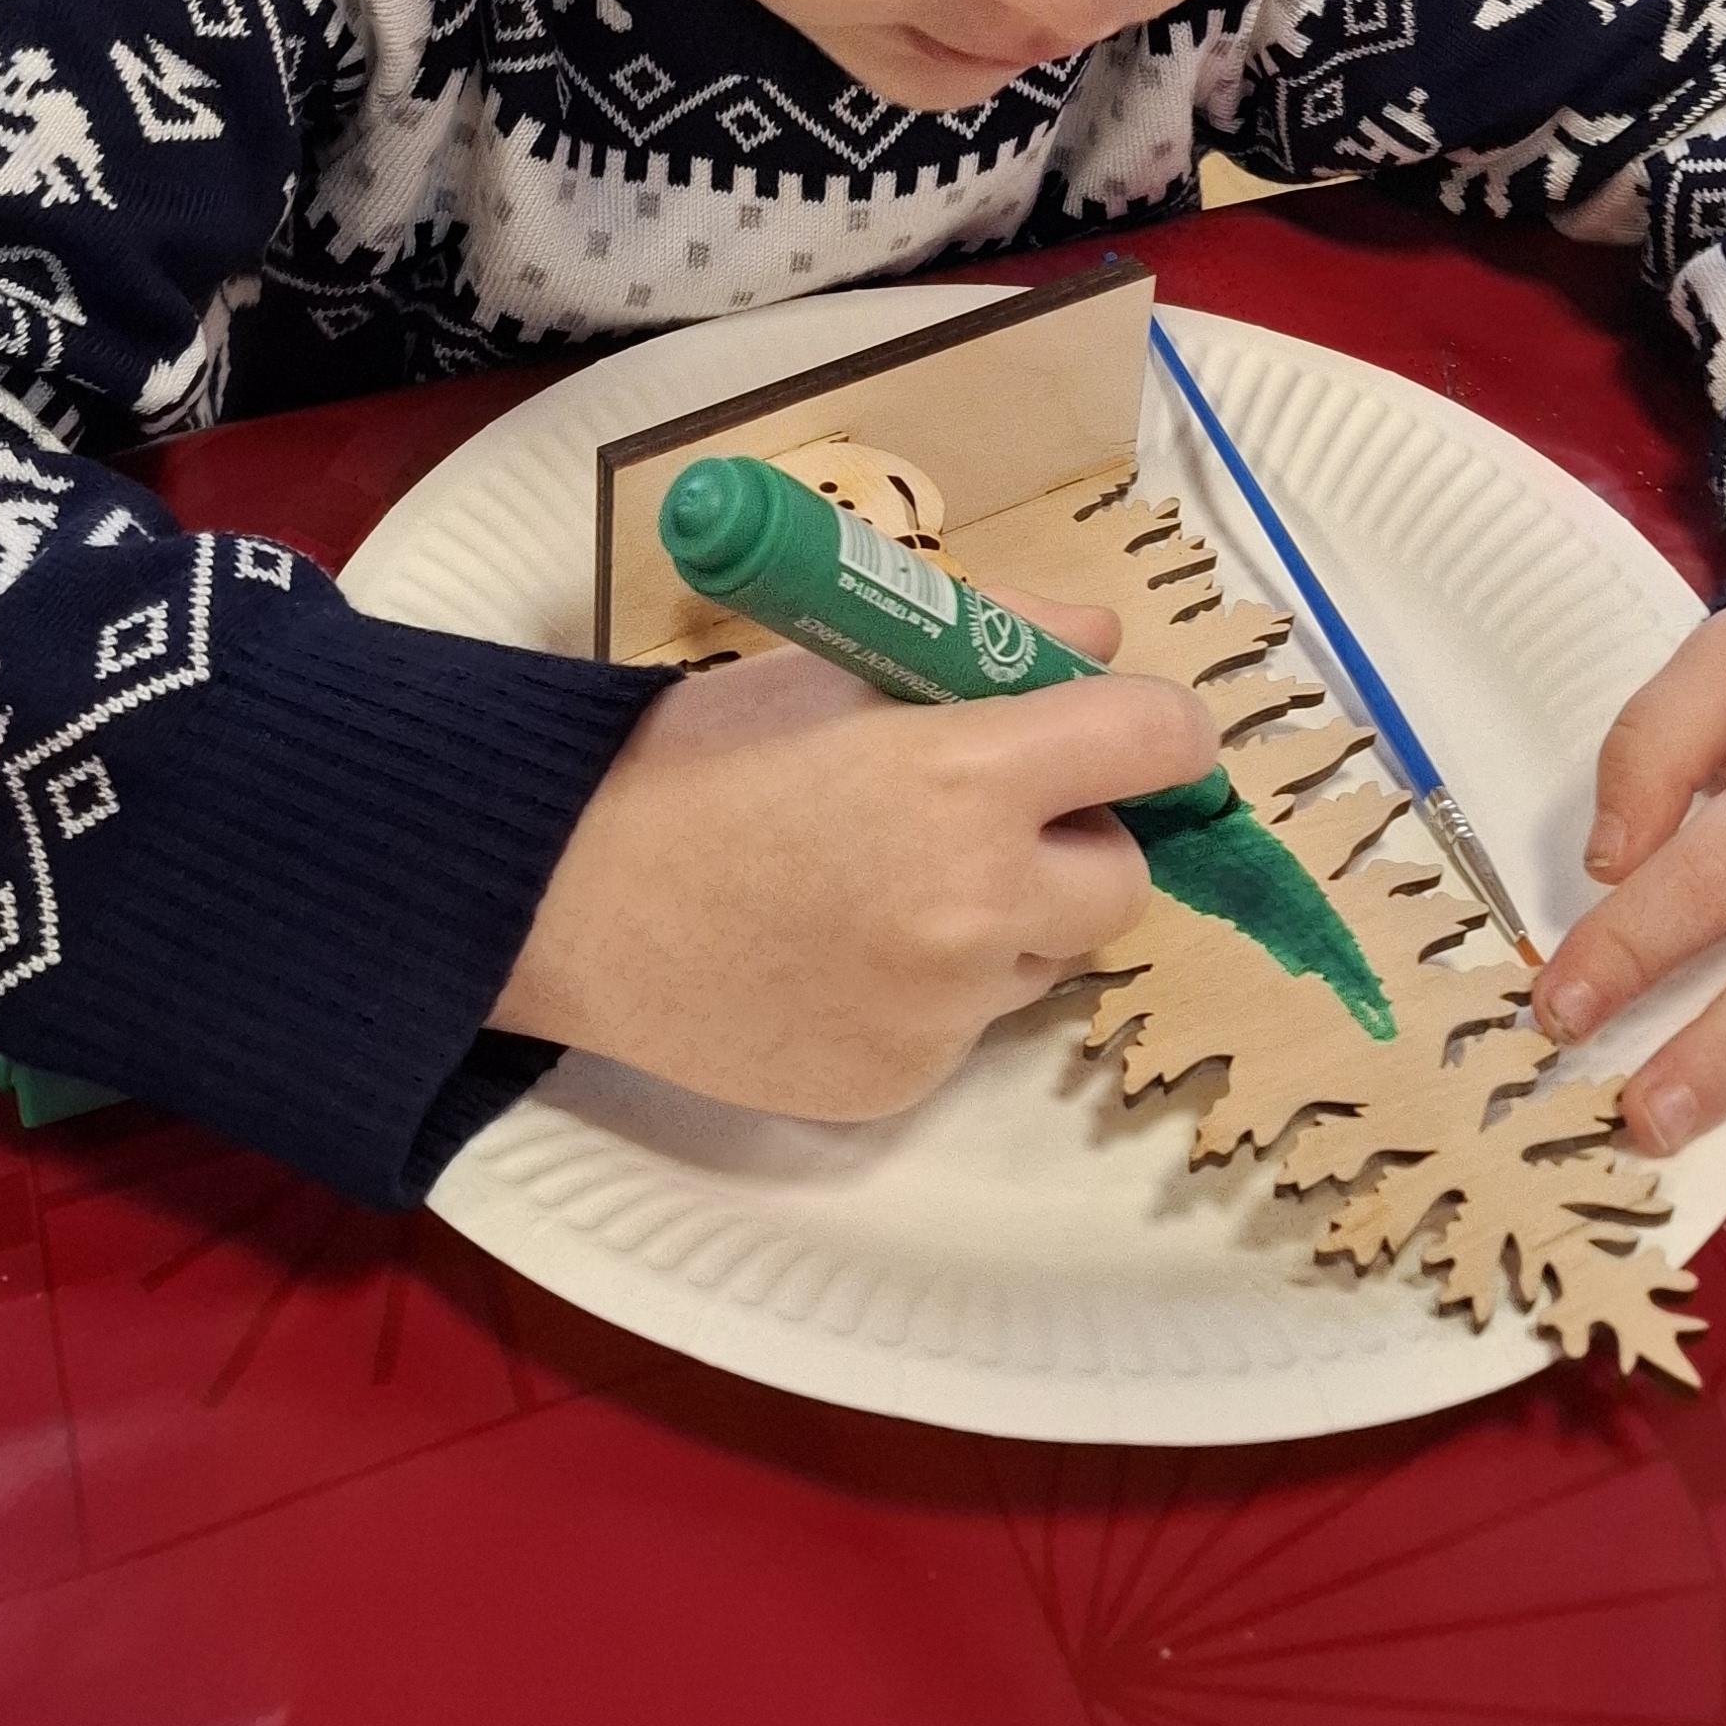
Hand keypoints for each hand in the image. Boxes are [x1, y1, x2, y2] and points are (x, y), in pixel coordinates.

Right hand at [489, 592, 1217, 1121]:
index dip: (1158, 729)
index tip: (1136, 732)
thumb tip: (1100, 645)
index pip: (1154, 742)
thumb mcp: (838, 662)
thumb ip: (987, 641)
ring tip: (884, 882)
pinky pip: (966, 1028)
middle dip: (1076, 839)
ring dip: (1007, 918)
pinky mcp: (901, 1085)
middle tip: (988, 813)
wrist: (568, 897)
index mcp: (966, 774)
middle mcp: (977, 903)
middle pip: (1124, 878)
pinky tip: (837, 950)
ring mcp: (942, 1011)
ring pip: (1047, 958)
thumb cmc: (699, 757)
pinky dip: (932, 990)